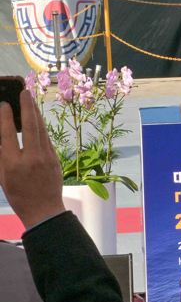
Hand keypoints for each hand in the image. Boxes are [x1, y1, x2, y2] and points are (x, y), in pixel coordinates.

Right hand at [0, 91, 65, 229]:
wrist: (43, 209)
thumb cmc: (18, 194)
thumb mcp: (3, 177)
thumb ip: (1, 156)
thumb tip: (2, 137)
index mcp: (12, 165)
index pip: (8, 136)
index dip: (6, 119)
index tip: (4, 105)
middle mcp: (30, 159)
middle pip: (30, 127)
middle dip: (27, 107)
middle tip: (25, 92)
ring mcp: (46, 158)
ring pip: (41, 130)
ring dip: (36, 114)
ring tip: (31, 100)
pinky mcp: (55, 159)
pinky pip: (47, 139)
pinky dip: (41, 127)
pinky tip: (38, 118)